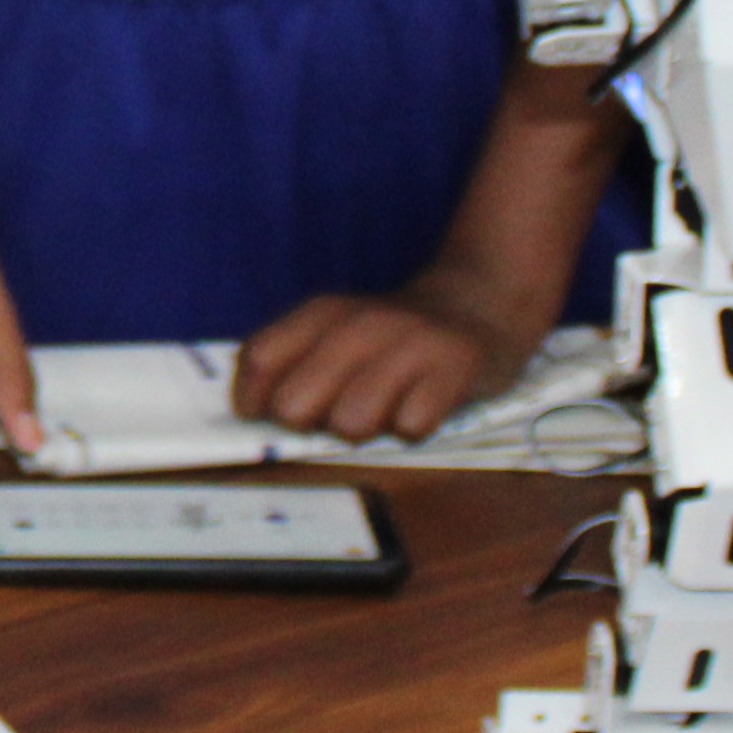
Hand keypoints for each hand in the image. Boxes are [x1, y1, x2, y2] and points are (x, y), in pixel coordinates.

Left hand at [235, 260, 541, 440]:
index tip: (265, 418)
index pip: (260, 359)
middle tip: (339, 413)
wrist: (478, 303)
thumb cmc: (394, 337)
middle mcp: (359, 323)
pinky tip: (425, 402)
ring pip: (351, 424)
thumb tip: (254, 415)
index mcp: (321, 312)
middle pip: (295, 405)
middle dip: (312, 423)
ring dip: (368, 429)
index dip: (254, 400)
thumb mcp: (337, 332)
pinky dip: (415, 427)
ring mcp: (408, 343)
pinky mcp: (454, 366)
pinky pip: (411, 428)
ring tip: (388, 406)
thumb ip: (295, 362)